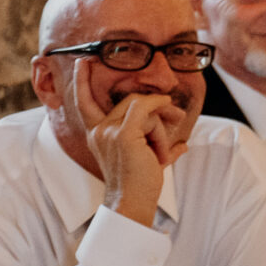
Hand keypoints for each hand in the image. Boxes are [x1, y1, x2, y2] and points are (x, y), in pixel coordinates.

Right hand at [86, 92, 187, 224]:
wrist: (132, 202)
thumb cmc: (139, 184)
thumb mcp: (145, 157)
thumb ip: (158, 146)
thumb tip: (184, 145)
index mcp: (96, 134)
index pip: (84, 102)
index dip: (81, 81)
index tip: (83, 62)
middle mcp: (98, 130)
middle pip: (131, 100)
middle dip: (158, 109)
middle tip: (177, 119)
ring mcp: (109, 131)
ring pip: (143, 106)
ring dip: (162, 127)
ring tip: (162, 152)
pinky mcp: (123, 134)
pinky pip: (147, 108)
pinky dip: (161, 110)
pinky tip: (172, 117)